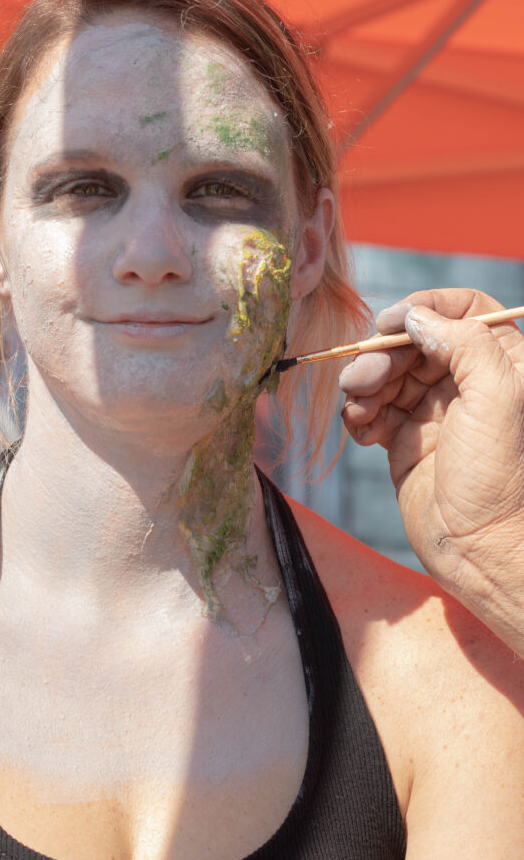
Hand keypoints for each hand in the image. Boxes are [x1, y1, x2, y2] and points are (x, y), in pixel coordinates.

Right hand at [339, 288, 523, 655]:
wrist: (481, 550)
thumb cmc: (500, 474)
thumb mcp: (496, 396)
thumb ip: (462, 342)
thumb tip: (414, 317)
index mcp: (501, 363)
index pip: (464, 309)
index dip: (425, 309)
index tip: (392, 324)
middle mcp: (467, 381)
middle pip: (414, 341)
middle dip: (383, 354)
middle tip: (361, 378)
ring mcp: (434, 410)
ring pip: (387, 374)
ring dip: (364, 385)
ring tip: (359, 408)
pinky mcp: (405, 440)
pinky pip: (372, 410)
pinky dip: (359, 414)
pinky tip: (361, 430)